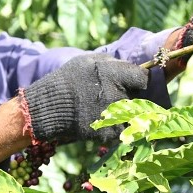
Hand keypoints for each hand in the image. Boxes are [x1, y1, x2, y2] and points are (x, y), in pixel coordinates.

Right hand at [20, 54, 148, 142]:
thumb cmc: (68, 79)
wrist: (48, 106)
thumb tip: (129, 66)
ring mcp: (114, 115)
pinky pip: (121, 131)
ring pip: (132, 116)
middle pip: (138, 98)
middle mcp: (118, 94)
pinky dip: (114, 128)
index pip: (144, 79)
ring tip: (107, 110)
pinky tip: (101, 122)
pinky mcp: (108, 132)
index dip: (139, 81)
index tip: (134, 82)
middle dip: (130, 98)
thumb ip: (112, 62)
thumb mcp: (88, 60)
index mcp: (115, 74)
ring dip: (124, 114)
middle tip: (115, 97)